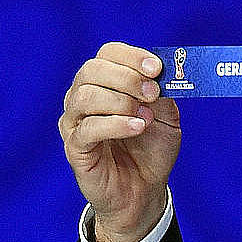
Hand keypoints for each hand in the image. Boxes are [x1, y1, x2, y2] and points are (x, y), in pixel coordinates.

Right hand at [58, 41, 181, 241]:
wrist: (145, 189)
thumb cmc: (151, 148)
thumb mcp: (166, 115)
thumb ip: (163, 93)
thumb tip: (163, 73)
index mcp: (105, 82)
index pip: (108, 53)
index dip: (131, 56)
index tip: (156, 68)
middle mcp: (83, 96)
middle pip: (92, 70)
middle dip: (127, 78)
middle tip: (152, 93)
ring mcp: (75, 122)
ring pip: (85, 96)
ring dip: (121, 102)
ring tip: (145, 117)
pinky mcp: (75, 147)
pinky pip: (87, 128)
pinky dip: (116, 124)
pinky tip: (137, 128)